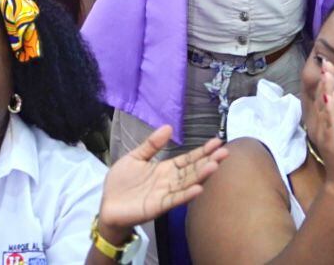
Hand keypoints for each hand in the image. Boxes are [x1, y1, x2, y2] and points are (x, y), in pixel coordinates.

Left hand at [98, 127, 226, 232]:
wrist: (108, 205)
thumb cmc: (121, 182)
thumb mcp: (135, 157)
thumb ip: (151, 144)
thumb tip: (168, 127)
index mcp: (164, 169)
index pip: (187, 159)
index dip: (201, 151)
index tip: (217, 142)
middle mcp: (169, 181)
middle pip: (192, 170)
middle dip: (208, 161)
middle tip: (225, 152)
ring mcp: (165, 194)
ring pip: (187, 183)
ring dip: (201, 175)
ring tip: (215, 165)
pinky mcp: (158, 206)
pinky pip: (174, 199)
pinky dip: (186, 195)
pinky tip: (198, 189)